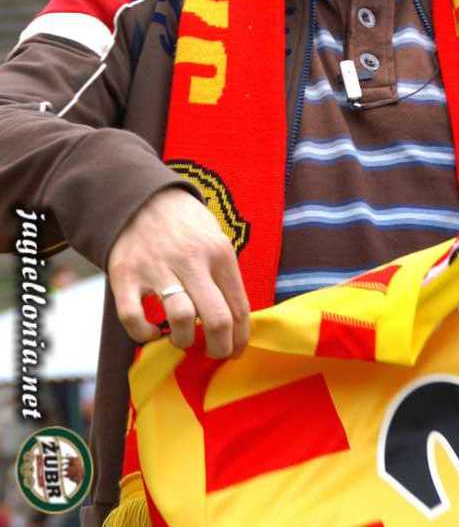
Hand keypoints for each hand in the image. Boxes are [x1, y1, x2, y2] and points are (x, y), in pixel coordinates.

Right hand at [107, 187, 249, 358]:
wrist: (141, 197)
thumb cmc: (185, 224)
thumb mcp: (214, 238)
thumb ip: (224, 275)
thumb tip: (236, 322)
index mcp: (219, 252)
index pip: (238, 307)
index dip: (240, 338)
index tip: (236, 351)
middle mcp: (191, 260)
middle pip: (216, 319)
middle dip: (220, 348)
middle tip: (214, 353)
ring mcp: (157, 268)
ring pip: (180, 320)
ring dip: (183, 340)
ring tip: (181, 338)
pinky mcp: (125, 276)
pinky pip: (134, 319)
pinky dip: (143, 334)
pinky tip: (151, 331)